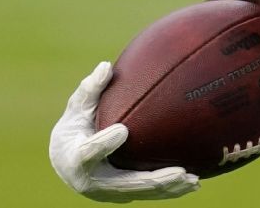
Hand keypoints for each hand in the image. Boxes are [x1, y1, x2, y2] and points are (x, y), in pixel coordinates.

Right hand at [49, 62, 199, 202]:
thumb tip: (106, 65)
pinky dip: (170, 191)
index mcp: (74, 157)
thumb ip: (90, 90)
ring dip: (168, 189)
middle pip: (125, 183)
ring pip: (141, 192)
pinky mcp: (122, 194)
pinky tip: (193, 183)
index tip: (122, 130)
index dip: (104, 144)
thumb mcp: (76, 109)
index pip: (88, 152)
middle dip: (153, 180)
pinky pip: (147, 194)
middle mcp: (92, 181)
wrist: (66, 162)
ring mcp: (108, 192)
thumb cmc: (74, 129)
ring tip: (193, 181)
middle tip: (178, 171)